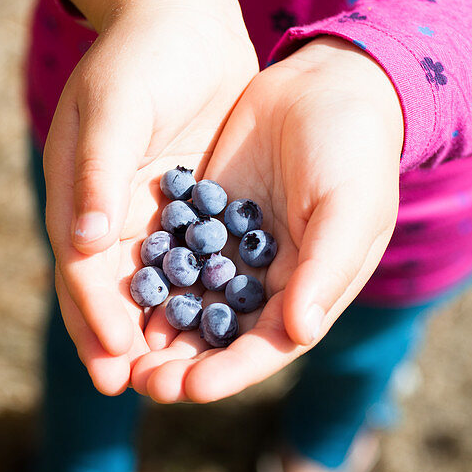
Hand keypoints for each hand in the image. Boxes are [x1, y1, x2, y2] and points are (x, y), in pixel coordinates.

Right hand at [44, 0, 257, 394]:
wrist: (183, 13)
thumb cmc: (142, 55)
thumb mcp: (116, 107)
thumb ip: (98, 174)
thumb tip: (85, 246)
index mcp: (78, 194)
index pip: (82, 270)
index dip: (94, 318)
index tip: (113, 361)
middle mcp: (106, 212)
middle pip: (109, 291)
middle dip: (118, 342)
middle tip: (136, 391)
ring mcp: (145, 210)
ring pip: (148, 285)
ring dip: (156, 331)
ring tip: (173, 378)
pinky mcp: (183, 203)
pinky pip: (187, 260)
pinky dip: (193, 295)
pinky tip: (214, 328)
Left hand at [130, 37, 404, 402]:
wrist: (329, 81)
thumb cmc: (354, 150)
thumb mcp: (349, 207)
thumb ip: (325, 270)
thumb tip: (299, 333)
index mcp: (310, 291)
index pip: (265, 347)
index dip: (228, 373)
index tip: (188, 389)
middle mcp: (268, 282)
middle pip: (220, 337)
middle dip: (182, 364)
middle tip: (141, 382)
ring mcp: (233, 251)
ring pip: (190, 302)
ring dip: (159, 329)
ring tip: (120, 350)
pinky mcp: (205, 217)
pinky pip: (172, 256)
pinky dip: (150, 277)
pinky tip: (117, 292)